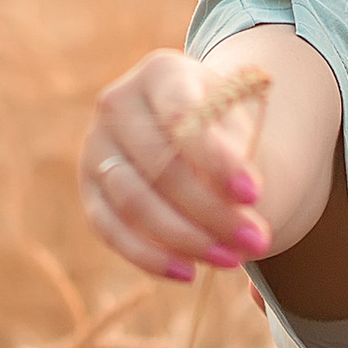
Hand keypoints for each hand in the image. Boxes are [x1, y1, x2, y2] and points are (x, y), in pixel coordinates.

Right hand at [79, 50, 271, 285]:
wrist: (190, 132)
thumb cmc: (222, 125)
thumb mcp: (238, 122)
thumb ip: (236, 152)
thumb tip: (240, 200)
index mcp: (161, 73)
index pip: (182, 116)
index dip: (216, 159)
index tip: (254, 194)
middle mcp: (117, 104)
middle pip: (160, 166)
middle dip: (212, 211)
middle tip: (258, 239)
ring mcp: (96, 148)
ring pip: (134, 203)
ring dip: (186, 238)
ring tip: (232, 259)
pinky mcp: (90, 191)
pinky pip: (111, 230)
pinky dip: (150, 257)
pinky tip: (189, 274)